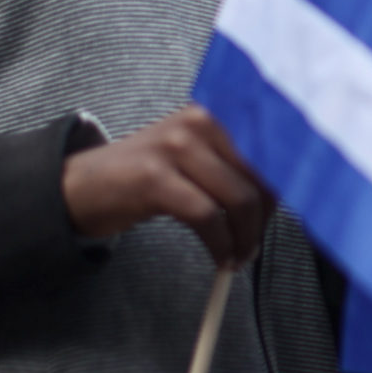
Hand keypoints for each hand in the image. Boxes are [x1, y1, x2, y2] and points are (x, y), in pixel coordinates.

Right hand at [60, 104, 273, 264]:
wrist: (81, 185)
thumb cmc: (146, 176)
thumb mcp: (195, 158)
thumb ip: (236, 168)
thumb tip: (285, 198)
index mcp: (216, 113)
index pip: (275, 150)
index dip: (290, 188)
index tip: (281, 218)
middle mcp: (200, 121)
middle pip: (263, 177)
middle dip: (265, 221)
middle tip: (251, 248)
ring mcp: (176, 146)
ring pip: (240, 199)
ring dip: (246, 239)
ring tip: (236, 257)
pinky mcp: (156, 178)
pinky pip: (208, 218)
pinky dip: (222, 246)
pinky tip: (220, 258)